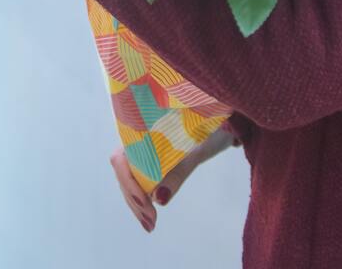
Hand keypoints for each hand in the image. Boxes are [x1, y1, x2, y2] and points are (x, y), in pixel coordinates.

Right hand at [110, 128, 236, 232]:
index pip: (120, 159)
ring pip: (129, 178)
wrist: (221, 116)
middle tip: (151, 223)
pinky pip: (139, 179)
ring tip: (150, 224)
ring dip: (136, 203)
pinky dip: (142, 198)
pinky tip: (148, 215)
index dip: (130, 184)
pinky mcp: (150, 158)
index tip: (148, 203)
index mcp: (143, 128)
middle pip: (122, 172)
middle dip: (134, 199)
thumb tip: (158, 198)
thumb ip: (177, 171)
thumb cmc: (208, 128)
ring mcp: (142, 148)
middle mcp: (138, 137)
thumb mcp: (195, 150)